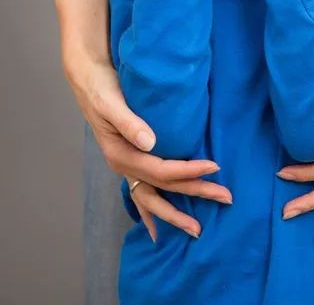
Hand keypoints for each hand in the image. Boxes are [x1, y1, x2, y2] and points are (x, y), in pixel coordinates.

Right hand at [72, 59, 233, 239]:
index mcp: (121, 155)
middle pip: (163, 187)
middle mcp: (124, 166)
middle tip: (225, 198)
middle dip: (194, 193)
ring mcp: (127, 167)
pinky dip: (151, 212)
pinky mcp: (131, 161)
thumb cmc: (100, 90)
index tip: (214, 166)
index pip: (161, 170)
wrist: (87, 82)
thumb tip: (150, 143)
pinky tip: (157, 230)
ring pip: (154, 197)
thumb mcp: (111, 103)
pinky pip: (143, 193)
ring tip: (197, 230)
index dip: (188, 170)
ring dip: (175, 213)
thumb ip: (129, 123)